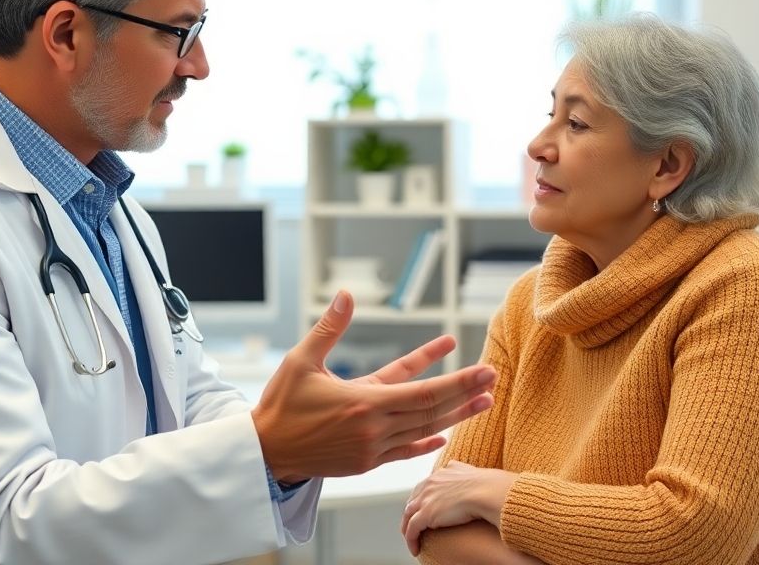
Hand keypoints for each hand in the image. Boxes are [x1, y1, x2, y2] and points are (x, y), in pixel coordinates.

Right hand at [251, 291, 495, 482]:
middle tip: (493, 379)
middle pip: (431, 410)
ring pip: (423, 431)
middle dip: (465, 393)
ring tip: (482, 402)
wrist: (265, 452)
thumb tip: (346, 295)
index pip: (424, 392)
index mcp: (363, 402)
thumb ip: (329, 328)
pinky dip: (425, 442)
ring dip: (454, 416)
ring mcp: (372, 449)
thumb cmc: (281, 404)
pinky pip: (404, 452)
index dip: (457, 381)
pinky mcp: (366, 462)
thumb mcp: (301, 360)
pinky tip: (442, 435)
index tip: (483, 369)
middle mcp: (374, 429)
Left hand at [401, 460, 516, 555]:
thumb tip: (458, 467)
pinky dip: (411, 540)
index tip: (422, 510)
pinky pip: (412, 530)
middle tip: (413, 526)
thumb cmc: (485, 485)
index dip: (421, 500)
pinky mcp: (426, 515)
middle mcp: (429, 484)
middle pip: (413, 500)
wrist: (486, 492)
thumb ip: (459, 469)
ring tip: (412, 540)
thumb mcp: (467, 470)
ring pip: (408, 516)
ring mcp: (425, 499)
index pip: (423, 488)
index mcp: (439, 474)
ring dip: (407, 529)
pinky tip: (415, 549)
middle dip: (411, 514)